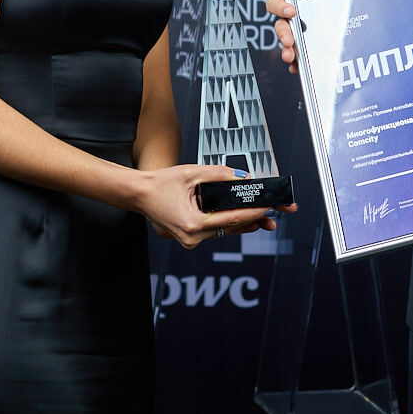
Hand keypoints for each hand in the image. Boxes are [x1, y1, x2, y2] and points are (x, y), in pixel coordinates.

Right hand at [132, 165, 290, 248]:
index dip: (254, 212)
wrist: (139, 195)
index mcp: (193, 224)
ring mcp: (191, 241)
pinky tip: (242, 219)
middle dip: (253, 218)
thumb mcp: (192, 173)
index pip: (233, 218)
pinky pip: (215, 231)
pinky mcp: (191, 238)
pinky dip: (228, 223)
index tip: (269, 207)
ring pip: (225, 231)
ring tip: (263, 216)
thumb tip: (243, 177)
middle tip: (273, 212)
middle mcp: (193, 237)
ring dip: (242, 222)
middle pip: (232, 227)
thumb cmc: (160, 184)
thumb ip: (220, 174)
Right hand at [265, 0, 342, 70]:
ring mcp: (301, 38)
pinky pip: (298, 61)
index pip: (276, 3)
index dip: (279, 6)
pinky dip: (296, 65)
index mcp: (295, 2)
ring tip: (291, 57)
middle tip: (289, 41)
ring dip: (286, 52)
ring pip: (286, 46)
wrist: (362, 11)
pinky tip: (299, 67)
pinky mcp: (309, 53)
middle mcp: (294, 21)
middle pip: (279, 27)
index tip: (291, 11)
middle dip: (282, 34)